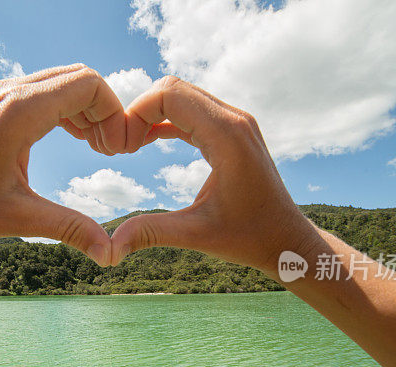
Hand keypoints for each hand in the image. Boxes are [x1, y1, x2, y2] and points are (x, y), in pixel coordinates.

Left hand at [0, 64, 127, 265]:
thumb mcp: (17, 219)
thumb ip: (69, 229)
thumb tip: (110, 254)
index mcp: (19, 112)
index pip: (88, 84)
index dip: (114, 113)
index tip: (117, 152)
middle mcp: (8, 94)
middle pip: (78, 77)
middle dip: (104, 109)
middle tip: (110, 152)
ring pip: (59, 82)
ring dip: (85, 108)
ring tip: (96, 147)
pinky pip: (40, 92)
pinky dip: (64, 109)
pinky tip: (71, 140)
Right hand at [110, 76, 315, 272]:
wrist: (287, 240)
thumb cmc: (250, 238)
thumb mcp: (196, 235)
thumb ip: (151, 233)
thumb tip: (109, 250)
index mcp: (227, 135)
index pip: (169, 95)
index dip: (135, 114)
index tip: (120, 149)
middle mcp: (234, 120)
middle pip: (172, 89)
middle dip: (138, 111)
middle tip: (120, 147)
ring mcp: (235, 123)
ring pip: (181, 96)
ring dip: (150, 114)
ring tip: (129, 145)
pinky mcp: (232, 132)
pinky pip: (191, 111)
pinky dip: (165, 121)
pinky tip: (145, 142)